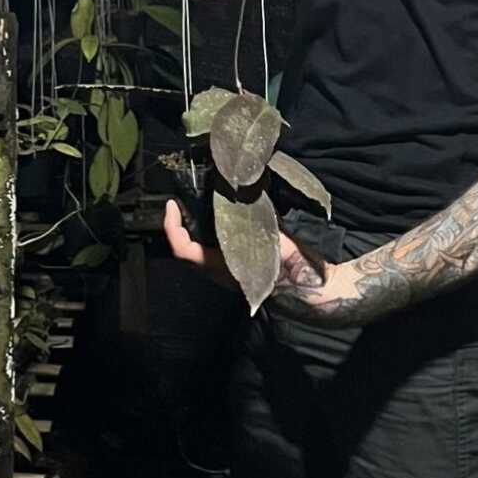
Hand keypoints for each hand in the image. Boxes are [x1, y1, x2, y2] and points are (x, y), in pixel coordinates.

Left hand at [162, 198, 320, 295]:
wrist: (305, 279)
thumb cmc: (286, 260)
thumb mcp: (265, 239)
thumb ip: (242, 224)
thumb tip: (226, 198)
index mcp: (220, 266)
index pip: (183, 249)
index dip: (172, 227)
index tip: (172, 204)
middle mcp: (217, 270)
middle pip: (185, 248)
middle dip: (178, 224)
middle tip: (180, 200)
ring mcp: (224, 269)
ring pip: (196, 249)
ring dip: (191, 227)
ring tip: (193, 202)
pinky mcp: (233, 265)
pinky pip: (209, 248)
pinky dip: (206, 231)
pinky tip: (216, 213)